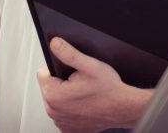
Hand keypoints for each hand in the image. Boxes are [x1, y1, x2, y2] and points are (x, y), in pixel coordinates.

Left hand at [37, 37, 151, 132]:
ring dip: (66, 96)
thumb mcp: (89, 65)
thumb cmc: (109, 90)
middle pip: (48, 87)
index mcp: (54, 96)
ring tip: (82, 93)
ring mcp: (62, 123)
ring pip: (55, 99)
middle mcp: (54, 112)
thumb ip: (69, 53)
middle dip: (61, 83)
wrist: (125, 108)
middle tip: (78, 83)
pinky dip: (71, 108)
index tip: (70, 74)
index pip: (42, 74)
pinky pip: (63, 112)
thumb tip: (54, 43)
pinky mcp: (69, 129)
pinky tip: (83, 104)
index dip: (56, 70)